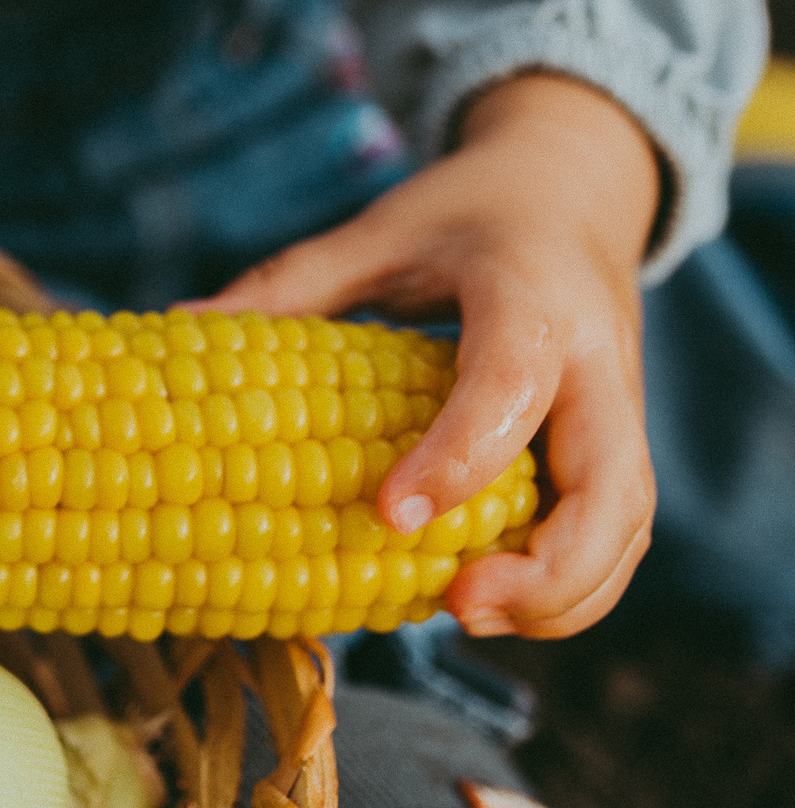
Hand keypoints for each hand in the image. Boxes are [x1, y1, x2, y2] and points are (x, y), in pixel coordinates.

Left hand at [197, 73, 661, 638]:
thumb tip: (178, 328)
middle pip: (615, 488)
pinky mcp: (614, 448)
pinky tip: (486, 602)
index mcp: (531, 296)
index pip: (510, 384)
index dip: (458, 456)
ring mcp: (619, 413)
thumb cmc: (465, 213)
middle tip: (457, 605)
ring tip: (465, 616)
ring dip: (564, 595)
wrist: (572, 191)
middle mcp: (596, 363)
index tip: (389, 516)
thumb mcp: (379, 232)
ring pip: (628, 527)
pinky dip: (567, 586)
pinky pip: (614, 534)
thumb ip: (291, 284)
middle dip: (550, 567)